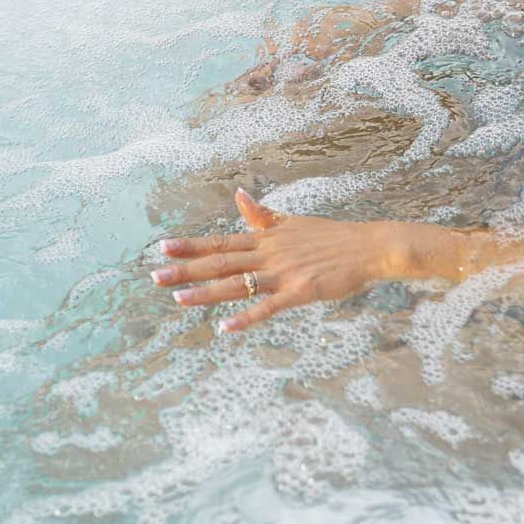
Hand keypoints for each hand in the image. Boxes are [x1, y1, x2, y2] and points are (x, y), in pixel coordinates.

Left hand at [149, 188, 412, 332]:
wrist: (368, 248)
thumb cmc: (332, 238)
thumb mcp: (293, 222)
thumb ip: (263, 216)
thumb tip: (238, 195)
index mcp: (266, 239)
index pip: (221, 242)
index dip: (191, 245)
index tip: (163, 246)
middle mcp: (269, 254)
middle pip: (221, 263)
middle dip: (186, 270)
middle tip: (154, 276)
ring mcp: (283, 273)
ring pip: (238, 284)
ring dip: (207, 292)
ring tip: (178, 298)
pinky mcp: (300, 291)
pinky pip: (268, 307)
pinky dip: (247, 318)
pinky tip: (226, 328)